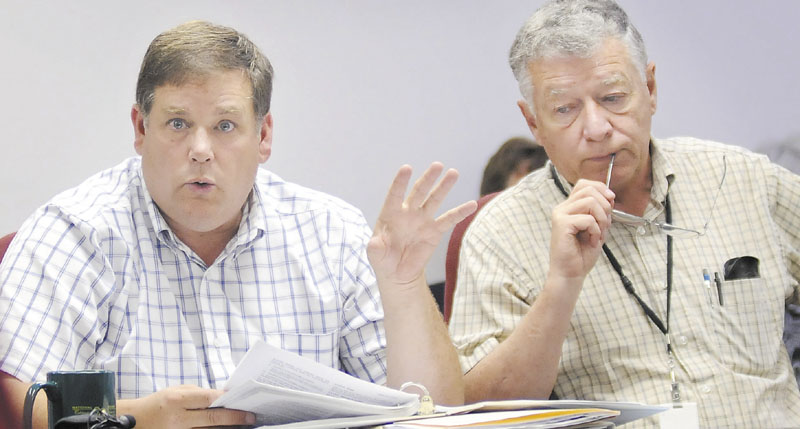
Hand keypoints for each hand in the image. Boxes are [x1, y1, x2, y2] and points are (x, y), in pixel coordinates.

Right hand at [118, 385, 254, 428]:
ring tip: (242, 425)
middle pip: (211, 419)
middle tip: (251, 417)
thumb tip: (222, 395)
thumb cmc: (158, 403)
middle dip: (234, 418)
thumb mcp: (175, 392)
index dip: (227, 400)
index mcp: (177, 401)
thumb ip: (198, 394)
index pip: (208, 399)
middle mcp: (178, 419)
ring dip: (226, 428)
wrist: (134, 422)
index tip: (243, 400)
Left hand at [368, 162, 476, 287]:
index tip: (407, 168)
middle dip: (428, 178)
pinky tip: (472, 204)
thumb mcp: (375, 255)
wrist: (398, 273)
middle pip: (419, 192)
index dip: (400, 182)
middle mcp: (408, 213)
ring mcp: (423, 220)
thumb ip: (375, 248)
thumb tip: (374, 244)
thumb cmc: (383, 260)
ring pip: (434, 200)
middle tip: (437, 165)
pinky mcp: (435, 231)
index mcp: (391, 214)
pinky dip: (460, 212)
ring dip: (444, 186)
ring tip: (453, 173)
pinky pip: (449, 220)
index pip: (395, 194)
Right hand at [548, 179, 613, 282]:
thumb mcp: (597, 228)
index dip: (601, 188)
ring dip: (602, 219)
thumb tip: (610, 196)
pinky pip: (588, 219)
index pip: (584, 184)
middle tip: (605, 224)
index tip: (611, 202)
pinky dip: (596, 231)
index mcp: (569, 207)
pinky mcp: (561, 224)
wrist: (570, 274)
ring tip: (598, 234)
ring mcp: (560, 215)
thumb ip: (601, 212)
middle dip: (605, 205)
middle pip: (588, 189)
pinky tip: (592, 242)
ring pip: (590, 201)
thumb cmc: (582, 254)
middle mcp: (562, 208)